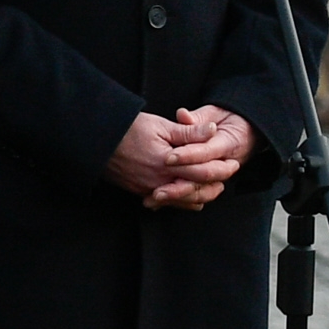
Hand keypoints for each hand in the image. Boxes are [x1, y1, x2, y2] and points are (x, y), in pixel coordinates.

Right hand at [106, 106, 251, 209]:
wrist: (95, 140)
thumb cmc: (127, 129)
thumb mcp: (160, 125)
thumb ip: (188, 132)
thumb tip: (213, 130)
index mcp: (167, 164)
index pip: (205, 172)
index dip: (223, 168)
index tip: (233, 162)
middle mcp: (159, 181)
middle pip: (198, 191)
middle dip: (216, 184)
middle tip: (226, 176)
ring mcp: (148, 189)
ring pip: (184, 201)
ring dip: (200, 194)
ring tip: (211, 185)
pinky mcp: (139, 192)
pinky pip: (166, 203)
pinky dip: (181, 199)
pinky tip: (187, 192)